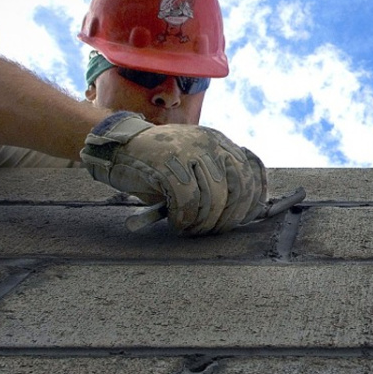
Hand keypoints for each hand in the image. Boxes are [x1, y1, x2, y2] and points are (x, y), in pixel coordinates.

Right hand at [80, 112, 267, 234]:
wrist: (119, 148)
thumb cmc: (158, 166)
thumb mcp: (194, 167)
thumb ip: (218, 181)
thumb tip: (244, 213)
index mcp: (220, 142)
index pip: (252, 170)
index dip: (253, 199)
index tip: (245, 219)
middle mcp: (210, 142)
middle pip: (238, 186)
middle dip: (229, 217)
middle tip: (212, 231)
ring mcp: (189, 150)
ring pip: (214, 196)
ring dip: (204, 222)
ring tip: (191, 229)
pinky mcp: (168, 162)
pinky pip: (187, 199)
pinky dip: (185, 218)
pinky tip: (177, 223)